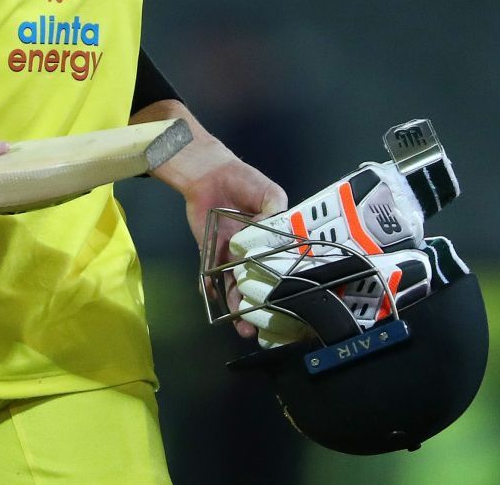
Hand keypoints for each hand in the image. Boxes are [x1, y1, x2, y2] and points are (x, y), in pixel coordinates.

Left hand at [178, 156, 285, 339]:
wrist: (209, 173)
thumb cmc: (245, 180)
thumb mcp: (270, 193)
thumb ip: (276, 213)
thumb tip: (277, 234)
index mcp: (273, 241)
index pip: (282, 268)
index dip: (286, 288)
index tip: (291, 307)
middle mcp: (253, 252)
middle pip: (259, 284)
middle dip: (261, 306)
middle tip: (263, 325)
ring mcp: (231, 254)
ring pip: (235, 285)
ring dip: (236, 305)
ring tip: (241, 326)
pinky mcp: (210, 251)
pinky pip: (209, 272)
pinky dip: (208, 284)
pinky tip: (211, 296)